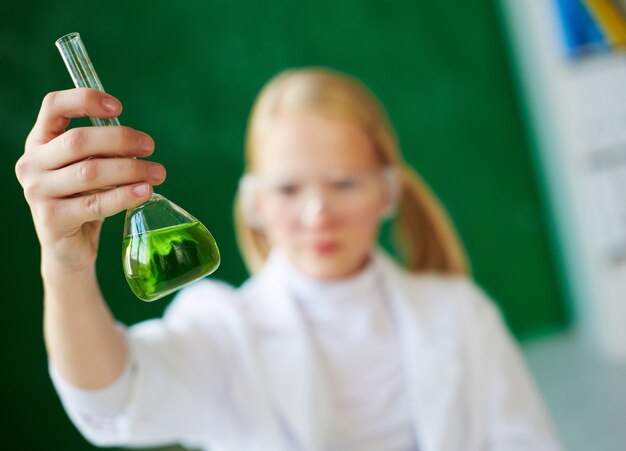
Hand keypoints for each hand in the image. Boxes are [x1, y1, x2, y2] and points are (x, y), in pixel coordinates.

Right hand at [15, 88, 166, 271]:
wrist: (70, 247)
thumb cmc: (83, 199)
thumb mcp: (89, 168)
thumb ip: (104, 151)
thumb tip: (139, 142)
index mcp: (39, 142)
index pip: (53, 106)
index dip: (85, 100)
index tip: (118, 107)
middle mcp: (31, 164)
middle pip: (78, 141)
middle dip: (121, 140)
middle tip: (150, 147)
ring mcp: (37, 192)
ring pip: (90, 172)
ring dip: (130, 169)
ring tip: (158, 173)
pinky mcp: (52, 219)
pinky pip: (95, 203)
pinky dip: (125, 195)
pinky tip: (145, 191)